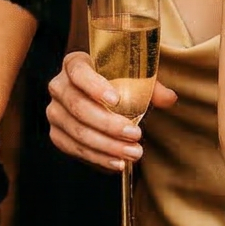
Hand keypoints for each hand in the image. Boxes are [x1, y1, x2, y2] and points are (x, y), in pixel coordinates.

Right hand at [47, 49, 178, 170]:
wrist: (100, 98)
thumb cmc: (119, 82)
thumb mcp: (135, 78)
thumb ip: (151, 86)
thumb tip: (169, 98)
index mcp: (75, 63)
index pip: (78, 71)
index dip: (94, 86)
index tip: (116, 100)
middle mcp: (59, 86)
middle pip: (78, 106)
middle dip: (108, 124)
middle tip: (135, 134)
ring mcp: (55, 111)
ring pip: (77, 131)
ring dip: (107, 145)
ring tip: (133, 153)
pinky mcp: (57, 133)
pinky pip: (74, 148)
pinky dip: (97, 157)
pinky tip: (117, 162)